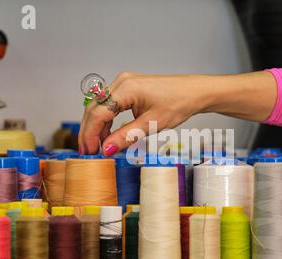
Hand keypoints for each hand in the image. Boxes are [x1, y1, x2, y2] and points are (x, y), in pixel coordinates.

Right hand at [78, 71, 275, 155]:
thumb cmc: (178, 103)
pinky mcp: (128, 88)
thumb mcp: (151, 125)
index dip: (90, 134)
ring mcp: (123, 83)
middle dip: (89, 132)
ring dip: (97, 128)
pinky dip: (107, 121)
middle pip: (94, 109)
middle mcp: (121, 82)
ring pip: (100, 108)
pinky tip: (109, 136)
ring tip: (98, 148)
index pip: (98, 113)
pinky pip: (110, 106)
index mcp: (126, 88)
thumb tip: (106, 150)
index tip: (89, 152)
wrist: (194, 92)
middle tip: (88, 153)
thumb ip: (126, 137)